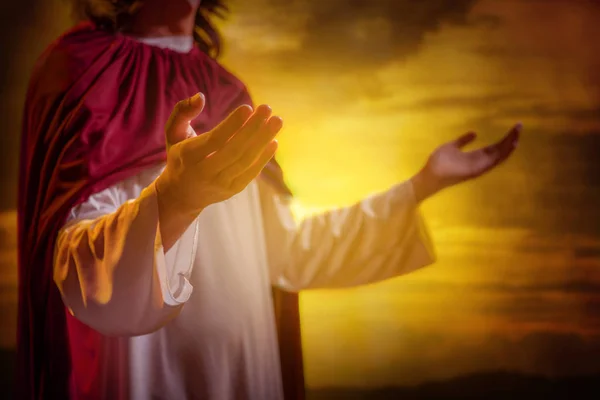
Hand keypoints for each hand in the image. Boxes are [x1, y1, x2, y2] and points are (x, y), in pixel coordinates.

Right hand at [156, 92, 282, 216]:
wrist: (181, 195)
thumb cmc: (179, 156)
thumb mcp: (173, 133)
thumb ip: (182, 112)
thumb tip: (201, 96)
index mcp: (188, 156)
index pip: (215, 140)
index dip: (232, 124)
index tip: (248, 108)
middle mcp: (204, 172)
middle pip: (234, 150)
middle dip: (253, 128)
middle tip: (267, 108)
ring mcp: (220, 184)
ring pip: (246, 161)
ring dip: (263, 140)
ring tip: (277, 121)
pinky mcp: (232, 190)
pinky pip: (251, 173)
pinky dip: (264, 158)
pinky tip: (274, 141)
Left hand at [411, 123, 521, 201]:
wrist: (429, 175)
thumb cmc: (438, 162)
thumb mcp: (451, 147)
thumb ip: (462, 141)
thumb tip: (474, 132)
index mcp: (475, 157)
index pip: (494, 147)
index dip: (505, 138)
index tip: (514, 128)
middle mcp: (479, 162)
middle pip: (500, 150)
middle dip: (511, 139)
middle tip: (520, 126)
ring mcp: (478, 167)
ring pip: (498, 155)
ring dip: (509, 145)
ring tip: (518, 134)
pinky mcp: (475, 170)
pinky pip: (491, 162)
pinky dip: (501, 154)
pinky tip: (509, 145)